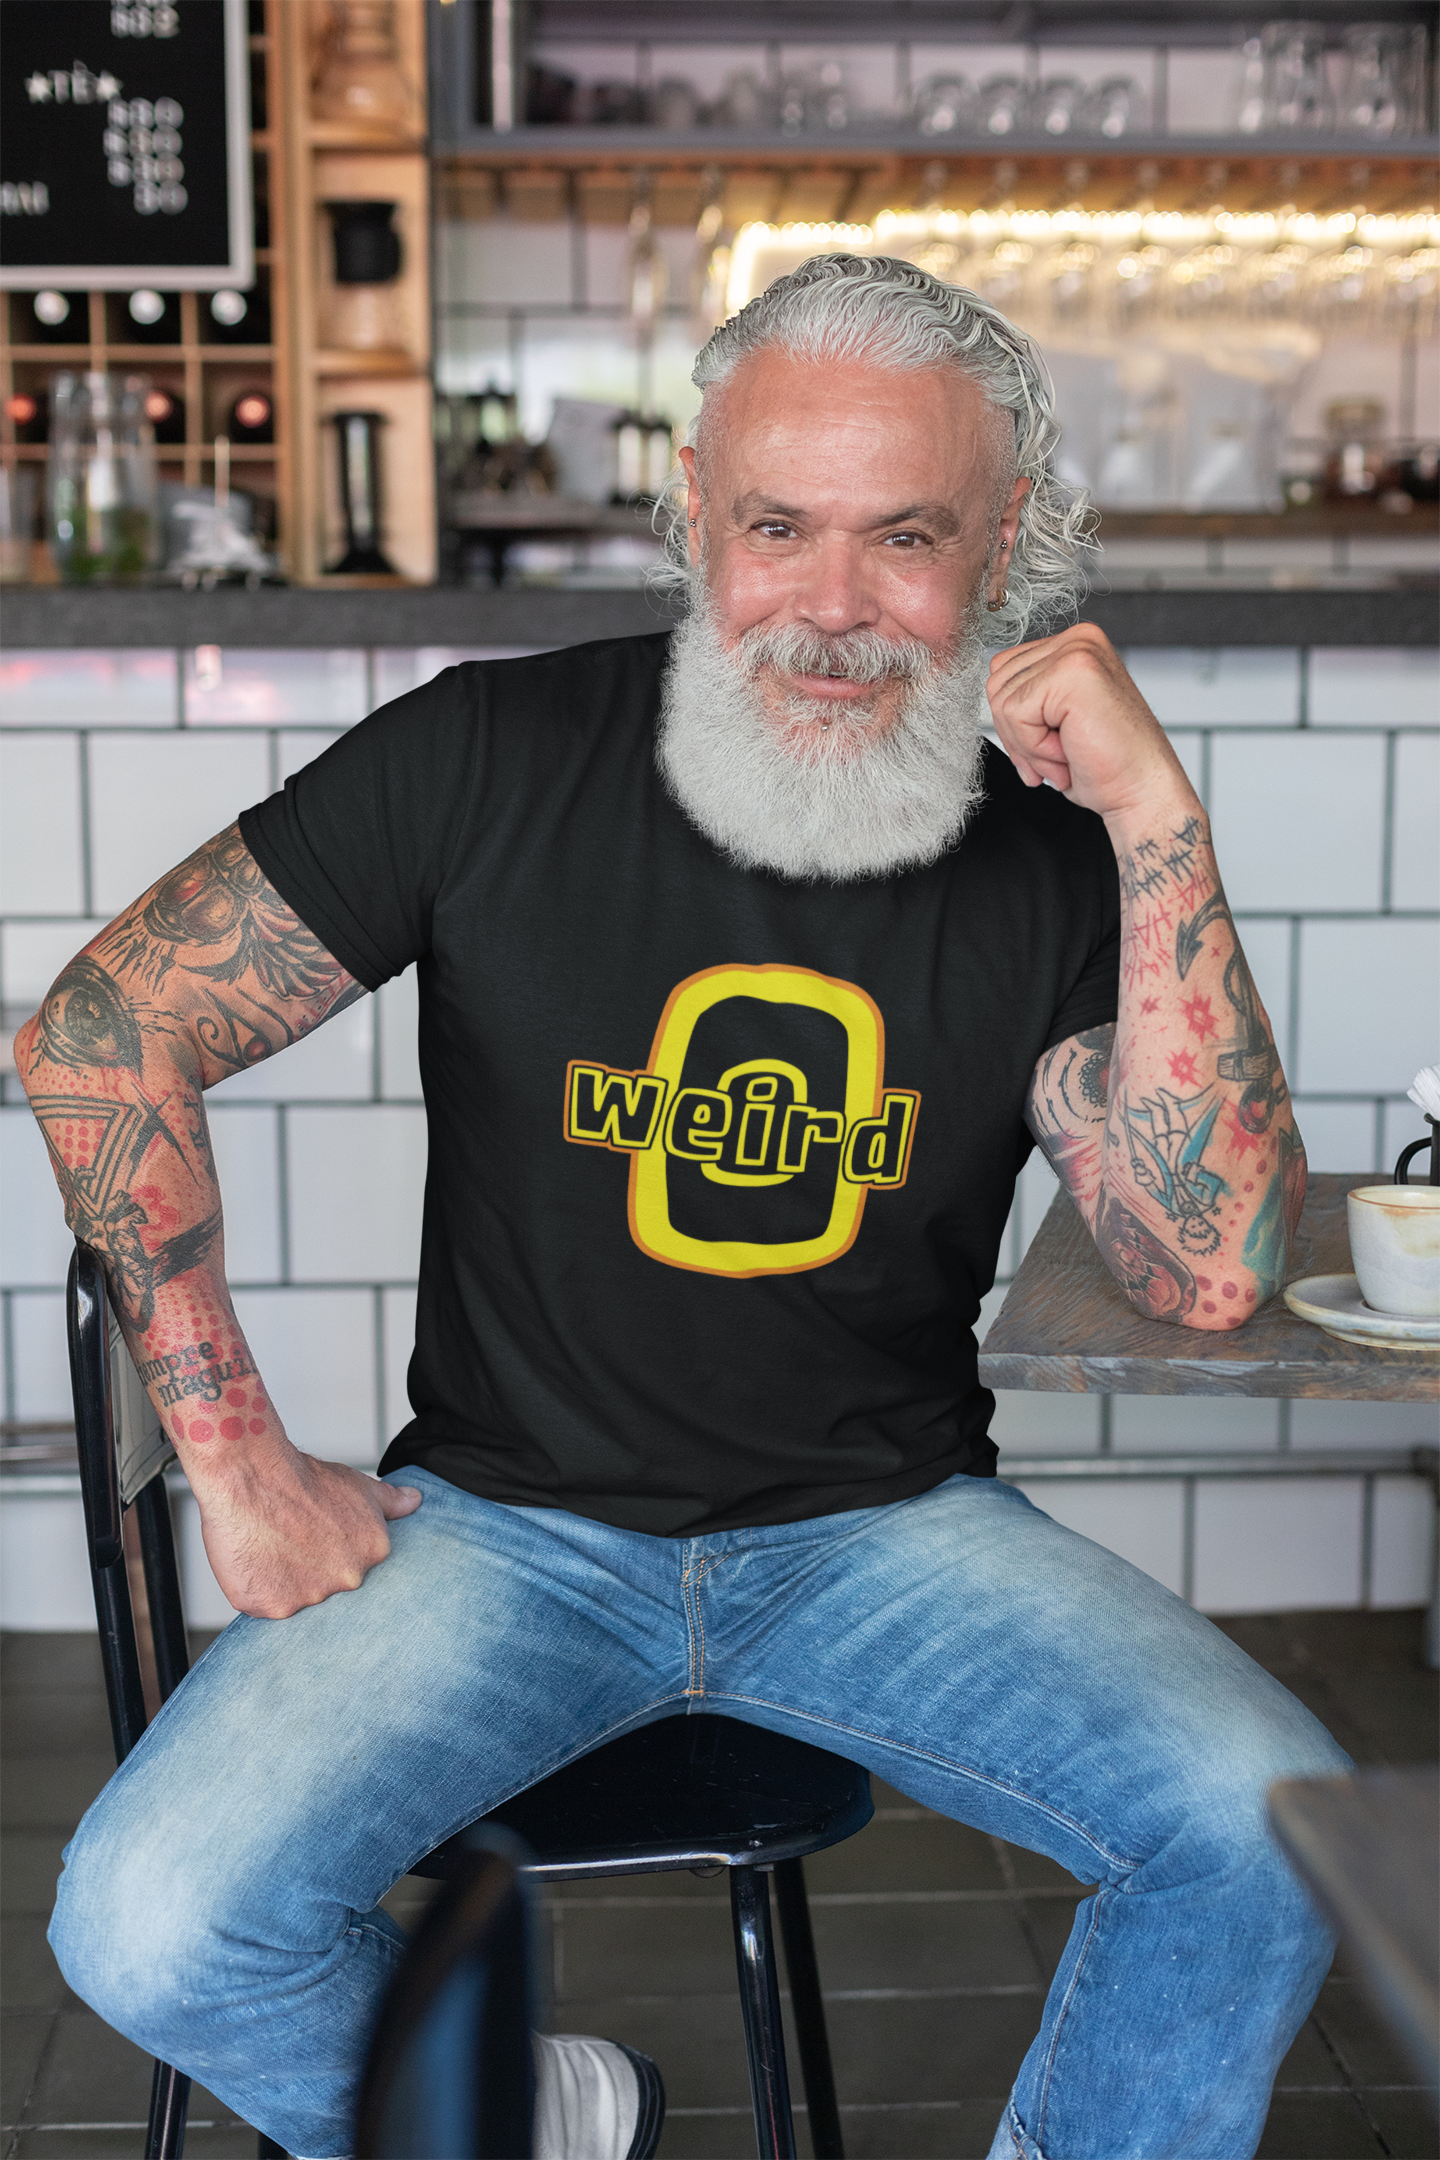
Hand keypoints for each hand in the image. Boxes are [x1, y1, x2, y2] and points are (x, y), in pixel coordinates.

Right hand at [191, 1443, 422, 1619]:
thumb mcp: (357, 1485)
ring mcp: (309, 1597)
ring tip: (269, 1544)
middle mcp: (348, 1580)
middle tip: (290, 1539)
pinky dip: (256, 1588)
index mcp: (372, 1553)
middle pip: (328, 1587)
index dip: (331, 1551)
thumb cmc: (301, 1479)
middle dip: (309, 1568)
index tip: (316, 1537)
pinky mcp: (271, 1607)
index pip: (356, 1568)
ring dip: (282, 1579)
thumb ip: (390, 1501)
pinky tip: (253, 1559)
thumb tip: (415, 1501)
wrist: (252, 1477)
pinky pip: (263, 1606)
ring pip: (295, 1598)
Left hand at [986, 624, 1195, 826]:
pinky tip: (1069, 752)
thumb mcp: (1055, 720)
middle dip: (1018, 734)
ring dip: (1029, 744)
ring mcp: (1078, 651)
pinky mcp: (1073, 671)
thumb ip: (1028, 696)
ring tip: (1067, 753)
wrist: (1142, 791)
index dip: (1015, 721)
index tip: (1049, 747)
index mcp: (1075, 646)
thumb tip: (992, 694)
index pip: (1004, 672)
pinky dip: (1035, 747)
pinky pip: (1015, 714)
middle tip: (1059, 756)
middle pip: (997, 684)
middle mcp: (1078, 640)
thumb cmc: (1105, 764)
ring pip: (1003, 700)